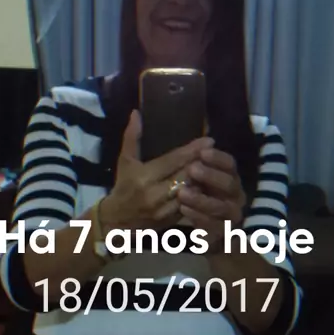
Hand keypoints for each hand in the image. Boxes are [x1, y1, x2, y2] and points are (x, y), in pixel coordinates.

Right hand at [100, 110, 213, 232]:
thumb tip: (136, 113)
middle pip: (186, 175)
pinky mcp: (171, 221)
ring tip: (216, 167)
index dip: (192, 150)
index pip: (173, 161)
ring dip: (204, 180)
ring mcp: (164, 210)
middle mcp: (155, 194)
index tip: (209, 140)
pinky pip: (192, 206)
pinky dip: (201, 195)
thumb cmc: (123, 187)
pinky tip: (209, 185)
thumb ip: (132, 138)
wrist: (117, 221)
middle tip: (216, 151)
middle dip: (203, 163)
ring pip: (192, 192)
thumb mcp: (125, 162)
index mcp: (143, 177)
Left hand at [177, 147, 245, 248]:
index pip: (230, 165)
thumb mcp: (199, 182)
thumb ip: (195, 164)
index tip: (203, 151)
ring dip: (201, 199)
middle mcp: (236, 197)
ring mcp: (232, 217)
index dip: (218, 158)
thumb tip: (202, 142)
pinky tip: (184, 210)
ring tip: (182, 193)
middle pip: (230, 184)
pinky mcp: (223, 235)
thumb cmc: (202, 202)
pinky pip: (213, 226)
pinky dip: (199, 218)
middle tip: (192, 169)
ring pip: (221, 207)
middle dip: (211, 176)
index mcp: (231, 179)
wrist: (211, 238)